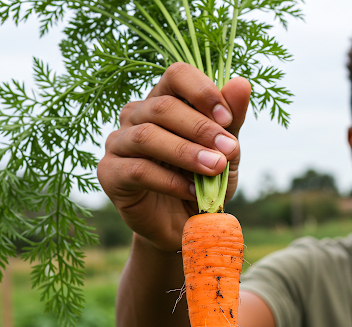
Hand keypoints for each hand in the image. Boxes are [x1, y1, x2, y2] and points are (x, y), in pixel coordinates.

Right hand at [97, 62, 250, 251]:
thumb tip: (241, 83)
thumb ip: (231, 121)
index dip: (202, 92)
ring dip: (185, 152)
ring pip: (146, 136)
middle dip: (199, 128)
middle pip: (161, 106)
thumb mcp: (224, 153)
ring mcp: (118, 143)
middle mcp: (136, 116)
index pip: (176, 75)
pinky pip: (138, 170)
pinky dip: (169, 181)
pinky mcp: (109, 173)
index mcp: (163, 101)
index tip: (228, 119)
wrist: (184, 226)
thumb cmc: (202, 182)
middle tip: (228, 150)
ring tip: (214, 168)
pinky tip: (191, 191)